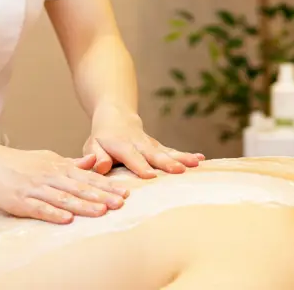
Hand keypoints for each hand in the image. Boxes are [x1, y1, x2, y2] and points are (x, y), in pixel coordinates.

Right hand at [0, 145, 129, 223]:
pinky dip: (53, 213)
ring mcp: (36, 189)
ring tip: (101, 211)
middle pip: (80, 188)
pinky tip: (66, 219)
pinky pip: (39, 208)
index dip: (107, 185)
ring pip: (63, 198)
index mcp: (59, 167)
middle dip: (102, 196)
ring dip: (83, 205)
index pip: (88, 177)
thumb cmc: (20, 162)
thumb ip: (71, 163)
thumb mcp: (48, 158)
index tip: (126, 192)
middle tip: (121, 203)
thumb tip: (93, 162)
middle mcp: (50, 177)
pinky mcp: (21, 201)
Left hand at [84, 102, 205, 177]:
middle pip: (154, 154)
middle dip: (167, 163)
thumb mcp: (92, 146)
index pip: (131, 156)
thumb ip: (95, 156)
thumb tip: (101, 166)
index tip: (151, 176)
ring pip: (167, 151)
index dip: (140, 165)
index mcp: (120, 145)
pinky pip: (173, 151)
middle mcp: (139, 144)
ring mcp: (151, 144)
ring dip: (182, 157)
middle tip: (180, 170)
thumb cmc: (102, 139)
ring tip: (197, 162)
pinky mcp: (160, 147)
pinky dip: (186, 154)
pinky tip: (201, 159)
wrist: (116, 116)